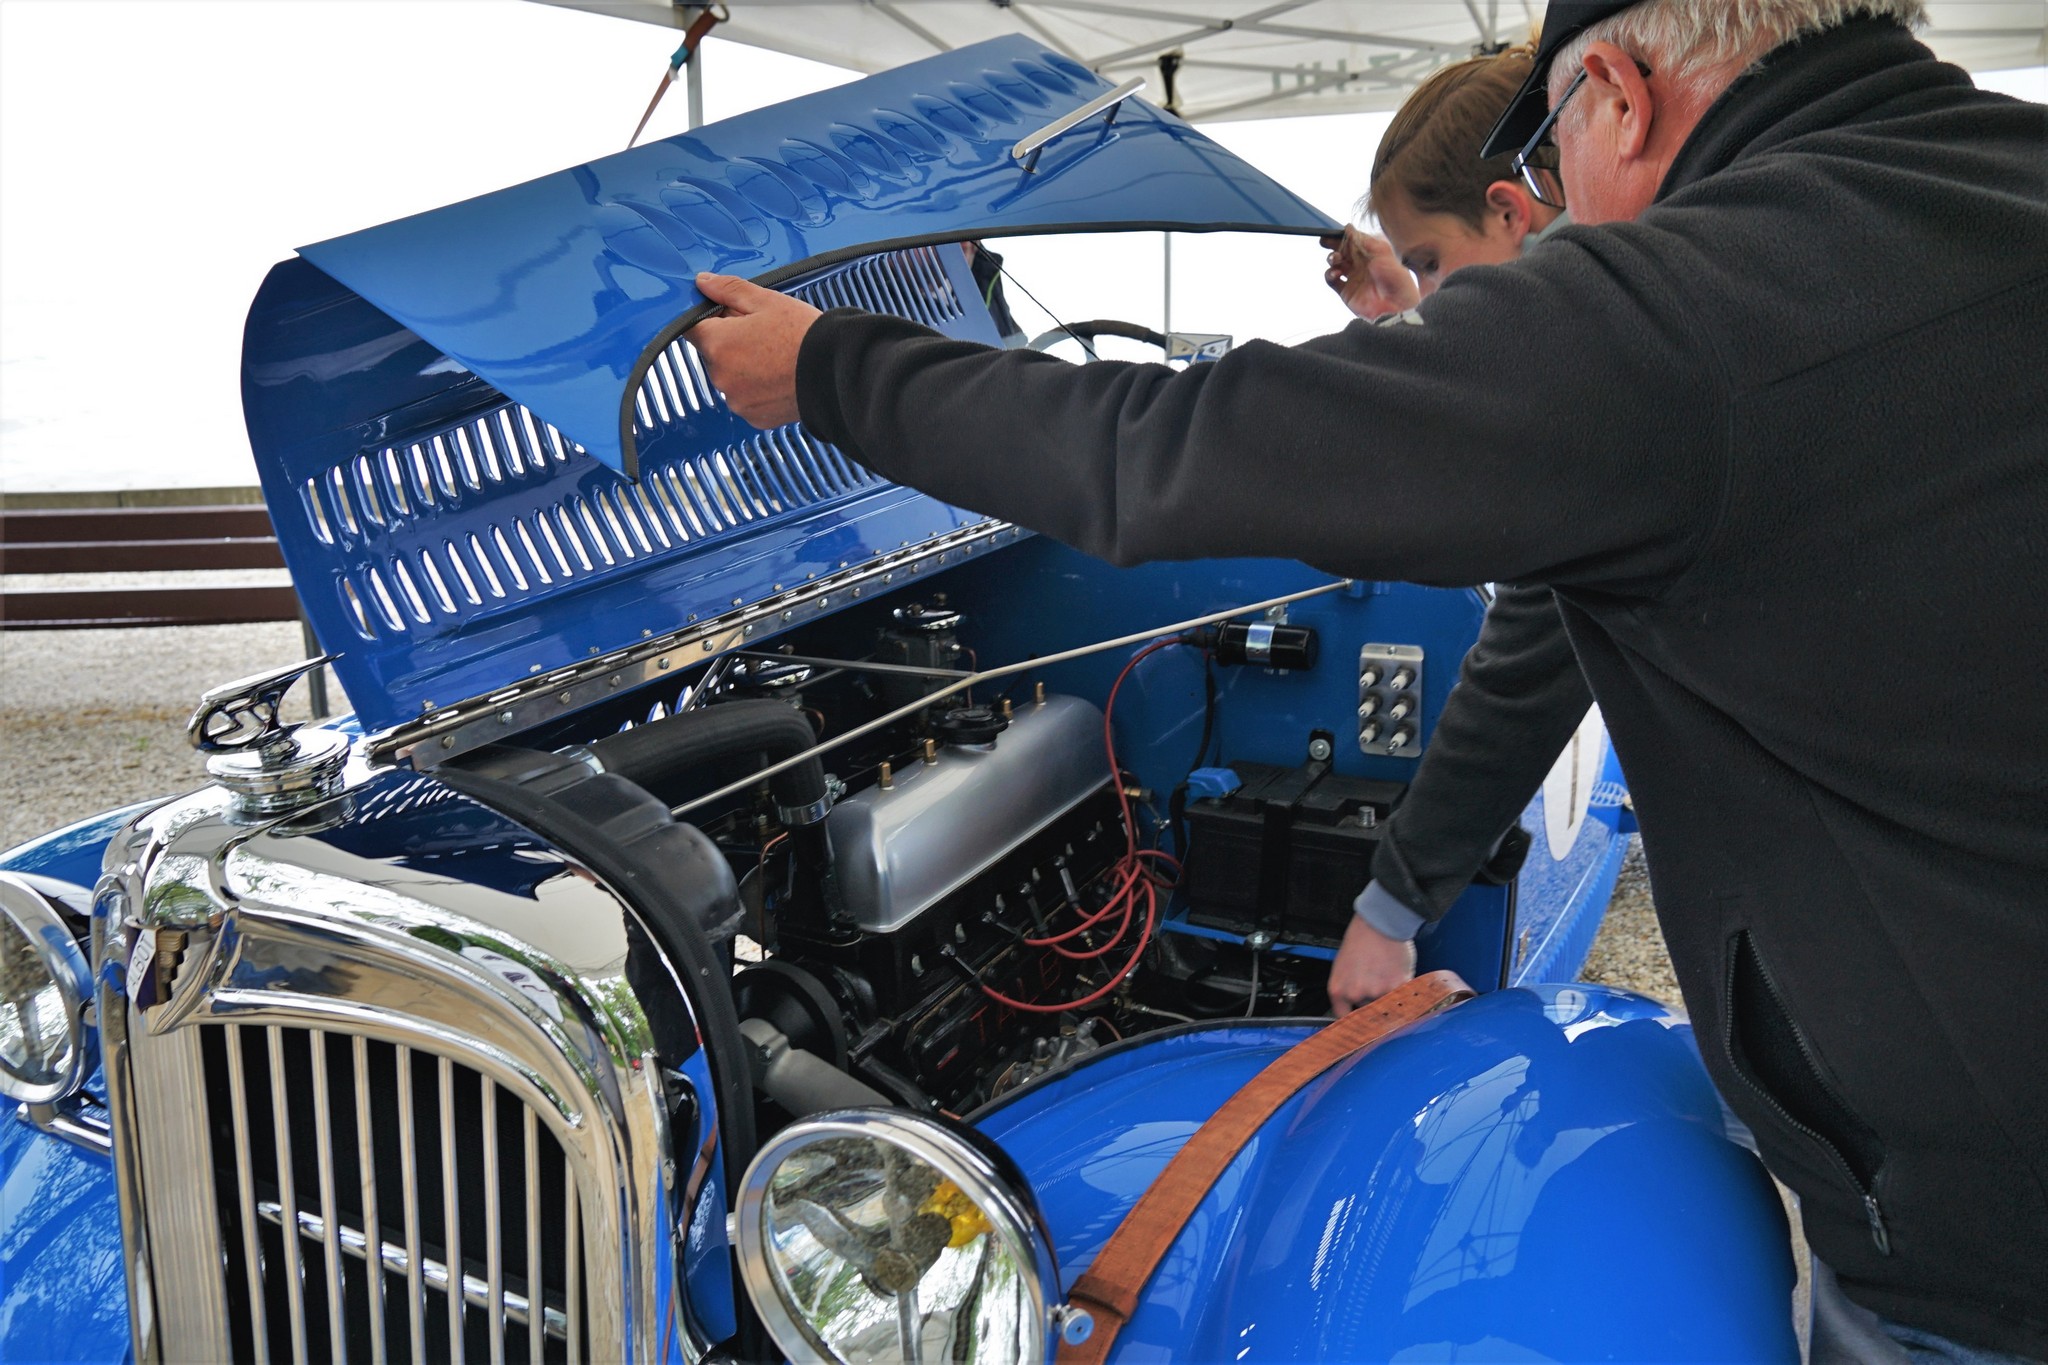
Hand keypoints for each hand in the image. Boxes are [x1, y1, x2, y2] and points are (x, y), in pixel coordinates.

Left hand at [690, 272, 823, 428]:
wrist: (835, 372)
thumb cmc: (803, 335)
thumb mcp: (766, 300)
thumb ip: (728, 289)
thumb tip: (703, 282)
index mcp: (718, 344)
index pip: (691, 329)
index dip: (710, 319)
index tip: (730, 317)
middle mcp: (721, 377)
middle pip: (713, 354)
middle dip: (731, 343)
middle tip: (764, 335)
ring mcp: (737, 401)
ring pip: (730, 378)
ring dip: (744, 368)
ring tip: (776, 358)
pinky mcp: (754, 417)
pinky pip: (747, 399)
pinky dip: (758, 390)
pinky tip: (779, 378)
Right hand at [1320, 228, 1418, 320]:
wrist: (1398, 310)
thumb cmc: (1397, 281)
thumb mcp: (1385, 255)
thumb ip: (1367, 241)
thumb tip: (1349, 228)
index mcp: (1372, 254)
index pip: (1355, 240)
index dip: (1346, 235)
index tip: (1339, 231)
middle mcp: (1361, 264)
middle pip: (1342, 250)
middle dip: (1333, 244)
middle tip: (1325, 240)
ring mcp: (1353, 277)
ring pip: (1336, 263)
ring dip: (1332, 258)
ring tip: (1336, 259)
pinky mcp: (1346, 291)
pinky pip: (1332, 280)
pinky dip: (1329, 275)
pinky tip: (1334, 274)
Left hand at [1326, 913, 1417, 1015]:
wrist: (1379, 923)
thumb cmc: (1360, 940)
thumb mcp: (1343, 967)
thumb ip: (1348, 989)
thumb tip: (1355, 1008)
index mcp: (1338, 990)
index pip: (1344, 1018)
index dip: (1354, 1022)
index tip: (1360, 1024)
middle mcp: (1356, 993)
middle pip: (1368, 1013)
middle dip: (1373, 1004)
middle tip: (1377, 988)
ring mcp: (1378, 992)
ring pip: (1386, 1005)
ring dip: (1388, 995)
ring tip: (1386, 974)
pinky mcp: (1398, 986)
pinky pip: (1402, 997)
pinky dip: (1403, 990)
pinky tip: (1398, 974)